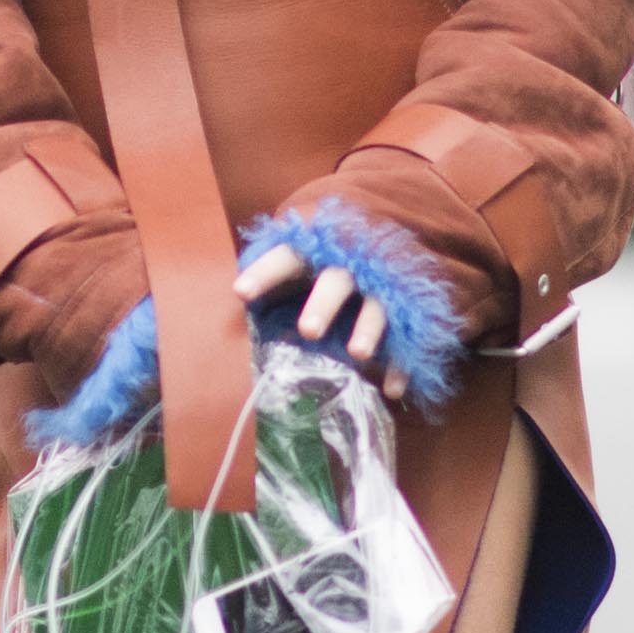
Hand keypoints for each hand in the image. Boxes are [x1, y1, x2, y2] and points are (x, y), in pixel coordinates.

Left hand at [231, 244, 409, 402]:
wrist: (385, 242)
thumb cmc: (322, 264)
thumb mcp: (297, 266)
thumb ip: (269, 288)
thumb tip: (228, 324)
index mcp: (315, 252)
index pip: (286, 257)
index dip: (265, 272)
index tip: (240, 292)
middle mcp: (348, 267)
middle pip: (336, 282)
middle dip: (323, 305)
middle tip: (309, 331)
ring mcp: (380, 287)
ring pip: (376, 306)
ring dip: (368, 329)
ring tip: (358, 354)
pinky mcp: (405, 310)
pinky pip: (404, 338)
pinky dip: (400, 364)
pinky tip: (392, 390)